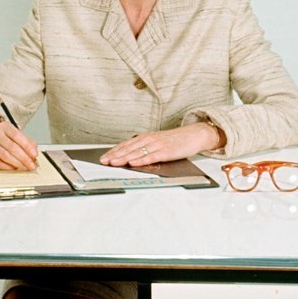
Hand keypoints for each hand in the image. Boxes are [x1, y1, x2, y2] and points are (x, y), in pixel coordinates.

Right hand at [0, 122, 38, 170]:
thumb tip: (34, 151)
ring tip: (25, 167)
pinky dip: (7, 167)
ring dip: (17, 164)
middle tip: (31, 165)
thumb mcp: (13, 134)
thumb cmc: (2, 137)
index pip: (17, 136)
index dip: (27, 146)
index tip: (34, 155)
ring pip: (5, 156)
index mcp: (4, 126)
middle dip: (24, 158)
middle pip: (12, 147)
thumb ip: (26, 141)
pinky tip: (14, 168)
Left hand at [99, 122, 219, 166]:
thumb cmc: (174, 140)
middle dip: (115, 155)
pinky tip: (132, 163)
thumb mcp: (156, 141)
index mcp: (145, 137)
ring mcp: (157, 145)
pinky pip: (151, 156)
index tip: (104, 157)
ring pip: (137, 152)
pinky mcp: (165, 151)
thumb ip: (144, 148)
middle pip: (128, 148)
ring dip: (123, 158)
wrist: (193, 135)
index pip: (126, 145)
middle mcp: (149, 139)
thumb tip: (129, 156)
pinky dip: (140, 160)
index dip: (114, 151)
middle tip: (104, 161)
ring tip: (113, 163)